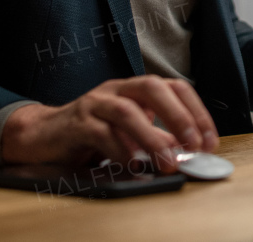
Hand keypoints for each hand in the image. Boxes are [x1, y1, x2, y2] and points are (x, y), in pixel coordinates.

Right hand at [1, 76, 217, 171]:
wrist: (43, 136)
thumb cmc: (92, 134)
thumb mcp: (130, 133)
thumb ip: (157, 139)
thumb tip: (188, 155)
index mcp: (135, 89)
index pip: (174, 87)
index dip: (196, 111)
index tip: (209, 142)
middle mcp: (117, 89)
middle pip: (153, 87)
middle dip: (178, 116)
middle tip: (193, 146)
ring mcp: (95, 103)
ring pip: (126, 110)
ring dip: (151, 137)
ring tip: (167, 161)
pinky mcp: (75, 123)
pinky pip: (100, 132)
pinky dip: (119, 150)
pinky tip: (132, 165)